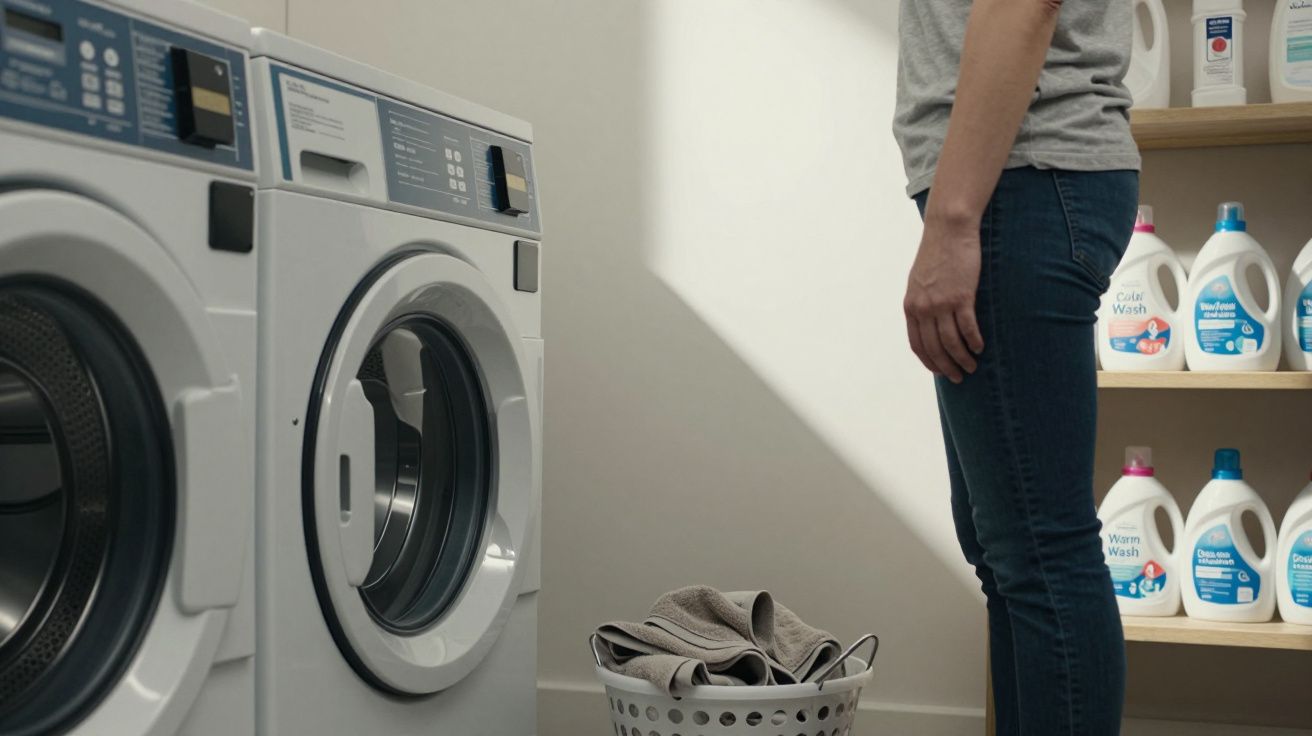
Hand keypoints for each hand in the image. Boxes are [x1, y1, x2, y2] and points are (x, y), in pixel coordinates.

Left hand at [903, 213, 984, 382]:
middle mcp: (923, 308)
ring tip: (972, 366)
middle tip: (959, 377)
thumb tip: (929, 322)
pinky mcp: (961, 296)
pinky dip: (974, 342)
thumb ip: (922, 302)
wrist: (948, 230)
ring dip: (962, 359)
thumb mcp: (920, 281)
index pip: (917, 344)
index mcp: (911, 306)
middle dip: (947, 367)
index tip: (940, 371)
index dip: (929, 362)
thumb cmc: (937, 254)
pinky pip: (968, 328)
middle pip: (934, 348)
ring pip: (951, 343)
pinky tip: (980, 348)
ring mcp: (941, 303)